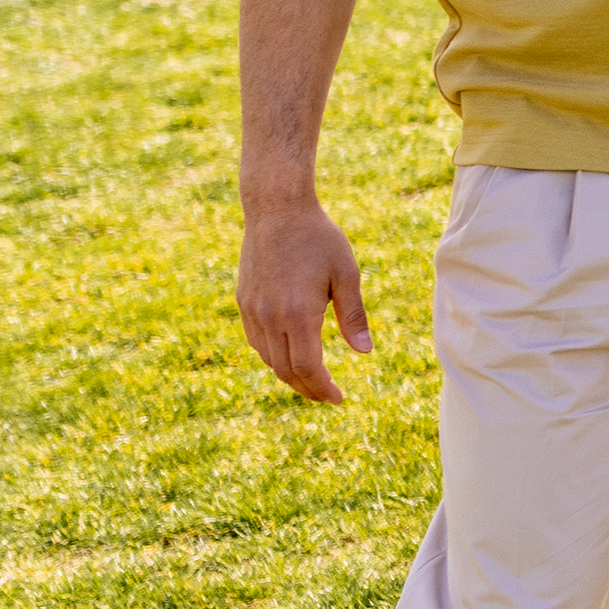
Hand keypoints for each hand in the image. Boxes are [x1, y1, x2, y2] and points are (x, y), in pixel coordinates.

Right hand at [239, 194, 373, 401]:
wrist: (277, 210)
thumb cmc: (319, 239)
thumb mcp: (346, 274)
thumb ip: (354, 316)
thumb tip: (365, 352)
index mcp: (297, 313)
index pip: (307, 367)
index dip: (322, 388)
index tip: (338, 398)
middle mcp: (269, 317)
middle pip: (286, 371)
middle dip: (308, 389)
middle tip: (328, 396)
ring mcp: (252, 310)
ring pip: (268, 360)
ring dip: (289, 376)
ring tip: (312, 381)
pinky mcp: (243, 302)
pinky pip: (256, 342)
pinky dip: (273, 357)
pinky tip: (290, 357)